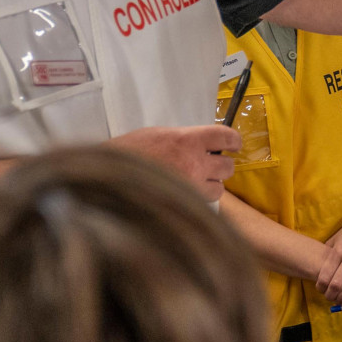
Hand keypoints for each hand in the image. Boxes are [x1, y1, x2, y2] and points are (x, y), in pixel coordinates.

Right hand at [107, 124, 238, 198]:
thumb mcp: (158, 135)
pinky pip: (203, 205)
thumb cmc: (128, 153)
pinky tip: (185, 195)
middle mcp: (194, 164)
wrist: (108, 177)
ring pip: (219, 189)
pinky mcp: (184, 206)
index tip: (233, 144)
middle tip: (209, 165)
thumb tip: (205, 145)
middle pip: (228, 167)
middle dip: (221, 166)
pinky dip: (198, 201)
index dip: (233, 141)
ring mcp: (190, 188)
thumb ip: (185, 139)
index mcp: (187, 140)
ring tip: (195, 182)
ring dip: (211, 185)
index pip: (225, 137)